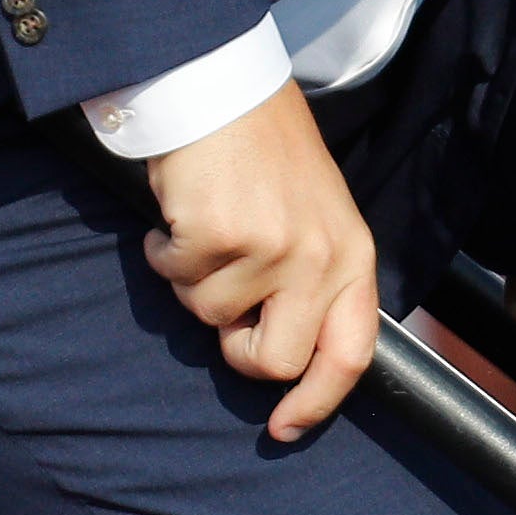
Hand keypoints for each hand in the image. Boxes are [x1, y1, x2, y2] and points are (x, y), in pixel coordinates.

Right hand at [141, 81, 382, 442]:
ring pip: (210, 317)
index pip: (351, 353)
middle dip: (236, 345)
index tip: (285, 427)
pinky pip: (174, 276)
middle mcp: (321, 257)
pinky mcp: (219, 235)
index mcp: (353, 256)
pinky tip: (179, 211)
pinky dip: (163, 249)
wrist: (223, 86)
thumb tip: (284, 358)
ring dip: (193, 279)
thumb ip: (311, 280)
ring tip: (206, 226)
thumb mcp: (315, 216)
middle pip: (275, 360)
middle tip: (222, 298)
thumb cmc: (263, 152)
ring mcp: (272, 248)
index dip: (318, 401)